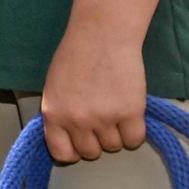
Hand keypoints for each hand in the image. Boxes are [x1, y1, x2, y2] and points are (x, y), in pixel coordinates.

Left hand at [38, 31, 147, 163]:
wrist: (102, 34)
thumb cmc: (76, 55)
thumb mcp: (55, 88)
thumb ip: (60, 114)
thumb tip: (68, 137)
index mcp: (53, 114)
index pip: (62, 153)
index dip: (74, 150)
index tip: (81, 141)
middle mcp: (77, 120)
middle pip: (91, 153)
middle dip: (97, 139)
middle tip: (102, 118)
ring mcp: (104, 118)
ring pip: (115, 146)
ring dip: (117, 132)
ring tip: (115, 107)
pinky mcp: (130, 112)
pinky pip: (135, 139)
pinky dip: (135, 131)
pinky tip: (130, 113)